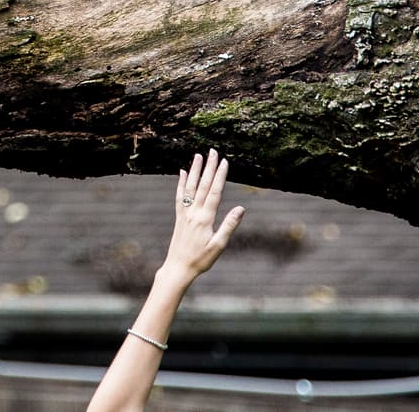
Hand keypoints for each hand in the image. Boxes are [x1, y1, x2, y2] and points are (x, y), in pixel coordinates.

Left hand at [161, 149, 244, 285]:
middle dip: (208, 167)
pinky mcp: (179, 217)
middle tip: (212, 151)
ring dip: (194, 170)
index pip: (214, 192)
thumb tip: (241, 208)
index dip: (219, 176)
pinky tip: (182, 172)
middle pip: (202, 185)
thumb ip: (229, 226)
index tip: (224, 161)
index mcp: (205, 219)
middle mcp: (194, 213)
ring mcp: (185, 214)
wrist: (178, 268)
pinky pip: (179, 197)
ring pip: (190, 187)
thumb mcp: (219, 246)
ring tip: (197, 155)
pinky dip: (181, 183)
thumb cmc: (200, 260)